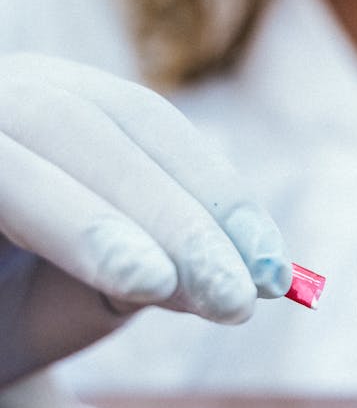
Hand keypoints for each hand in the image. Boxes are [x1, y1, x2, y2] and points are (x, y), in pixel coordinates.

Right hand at [0, 53, 291, 384]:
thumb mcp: (87, 291)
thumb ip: (157, 269)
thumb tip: (248, 275)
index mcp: (45, 109)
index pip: (143, 128)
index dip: (215, 192)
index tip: (276, 273)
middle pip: (90, 126)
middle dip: (174, 211)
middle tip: (239, 298)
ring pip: (30, 138)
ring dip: (99, 215)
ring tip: (160, 285)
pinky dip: (56, 224)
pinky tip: (106, 274)